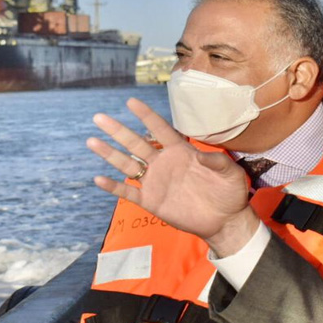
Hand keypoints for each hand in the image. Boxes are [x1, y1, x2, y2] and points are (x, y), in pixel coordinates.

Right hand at [87, 98, 259, 256]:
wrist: (225, 221)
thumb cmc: (229, 193)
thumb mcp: (230, 173)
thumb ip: (218, 162)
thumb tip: (202, 157)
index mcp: (181, 151)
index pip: (160, 129)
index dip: (145, 116)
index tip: (130, 102)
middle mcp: (164, 163)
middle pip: (136, 143)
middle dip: (118, 130)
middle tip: (98, 117)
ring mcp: (156, 182)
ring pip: (127, 164)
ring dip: (109, 154)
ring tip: (92, 141)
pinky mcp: (152, 202)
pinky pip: (129, 193)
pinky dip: (114, 187)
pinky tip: (98, 179)